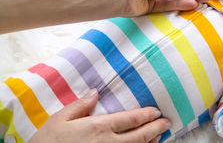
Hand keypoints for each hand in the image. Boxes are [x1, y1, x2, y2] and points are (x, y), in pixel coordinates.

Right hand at [28, 90, 170, 142]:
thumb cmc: (48, 142)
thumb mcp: (59, 119)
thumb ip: (80, 105)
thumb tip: (95, 93)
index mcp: (99, 127)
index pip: (131, 119)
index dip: (147, 115)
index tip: (157, 111)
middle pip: (140, 135)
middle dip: (156, 128)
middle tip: (168, 122)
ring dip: (151, 141)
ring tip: (160, 134)